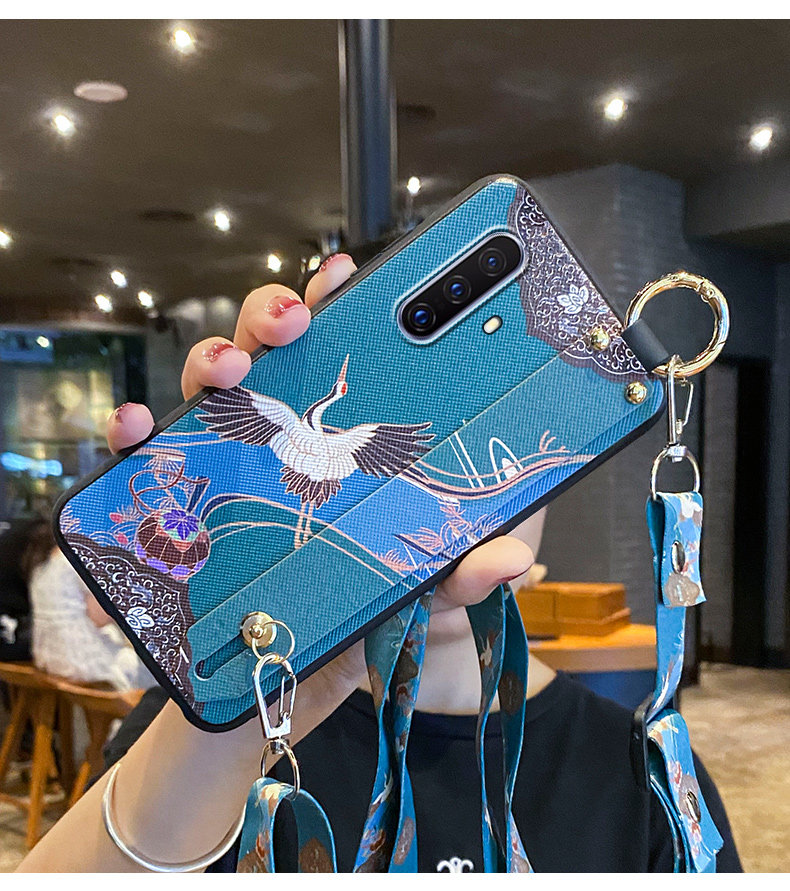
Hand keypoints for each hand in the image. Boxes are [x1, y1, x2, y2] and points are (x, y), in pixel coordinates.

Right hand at [105, 253, 533, 681]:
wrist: (302, 687)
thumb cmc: (374, 619)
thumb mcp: (434, 595)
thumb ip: (467, 573)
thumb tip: (511, 558)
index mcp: (351, 443)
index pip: (342, 355)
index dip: (338, 306)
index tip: (345, 274)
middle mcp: (288, 442)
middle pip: (270, 353)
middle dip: (271, 317)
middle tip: (291, 321)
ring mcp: (235, 470)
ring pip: (209, 390)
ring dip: (211, 360)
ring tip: (230, 370)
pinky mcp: (188, 512)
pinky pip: (147, 465)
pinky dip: (135, 437)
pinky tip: (138, 426)